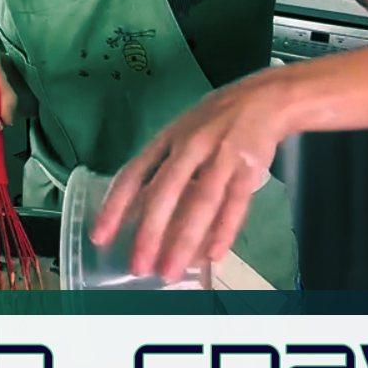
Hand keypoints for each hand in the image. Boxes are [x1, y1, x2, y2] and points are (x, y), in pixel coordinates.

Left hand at [90, 74, 285, 283]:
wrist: (268, 97)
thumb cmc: (219, 120)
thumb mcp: (183, 134)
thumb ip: (161, 169)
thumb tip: (136, 212)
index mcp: (169, 138)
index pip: (134, 174)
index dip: (115, 207)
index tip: (100, 237)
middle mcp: (192, 146)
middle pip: (166, 192)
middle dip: (150, 233)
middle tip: (138, 266)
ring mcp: (223, 155)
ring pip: (201, 202)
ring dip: (184, 240)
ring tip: (171, 270)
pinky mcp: (250, 166)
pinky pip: (236, 203)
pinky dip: (224, 231)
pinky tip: (212, 255)